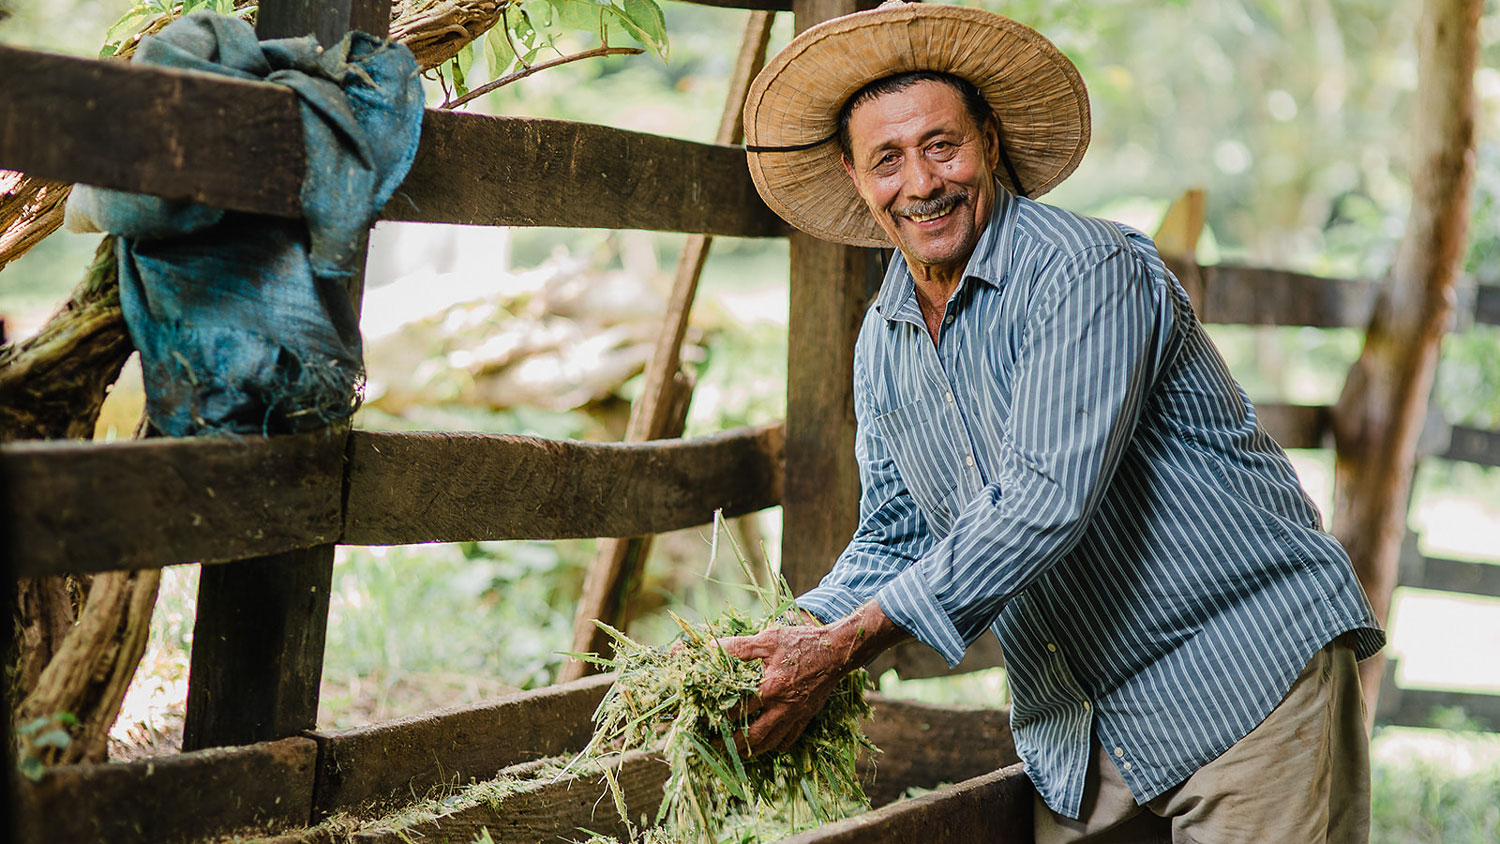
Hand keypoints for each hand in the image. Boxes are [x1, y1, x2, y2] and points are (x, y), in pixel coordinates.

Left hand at [715, 624, 846, 754]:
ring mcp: (796, 715)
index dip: (722, 716)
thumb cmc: (801, 642)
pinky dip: (777, 746)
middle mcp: (783, 707)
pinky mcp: (807, 716)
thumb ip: (739, 647)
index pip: (739, 710)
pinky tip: (768, 745)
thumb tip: (711, 647)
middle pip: (754, 735)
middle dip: (733, 744)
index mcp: (770, 688)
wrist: (836, 651)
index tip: (708, 719)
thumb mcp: (768, 639)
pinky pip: (790, 739)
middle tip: (716, 746)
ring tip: (738, 752)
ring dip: (753, 750)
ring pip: (772, 742)